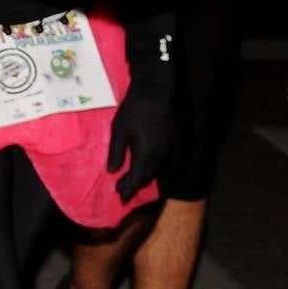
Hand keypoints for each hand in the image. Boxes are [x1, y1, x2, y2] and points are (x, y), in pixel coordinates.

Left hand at [107, 83, 172, 201]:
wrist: (156, 91)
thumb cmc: (134, 109)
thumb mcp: (119, 129)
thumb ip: (116, 152)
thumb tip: (112, 171)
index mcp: (147, 154)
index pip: (137, 179)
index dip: (128, 189)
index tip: (120, 198)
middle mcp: (162, 156)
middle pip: (148, 177)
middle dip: (135, 185)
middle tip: (122, 189)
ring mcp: (171, 149)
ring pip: (159, 172)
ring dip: (146, 179)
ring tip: (132, 182)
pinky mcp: (175, 143)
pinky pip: (166, 164)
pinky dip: (156, 171)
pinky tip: (148, 169)